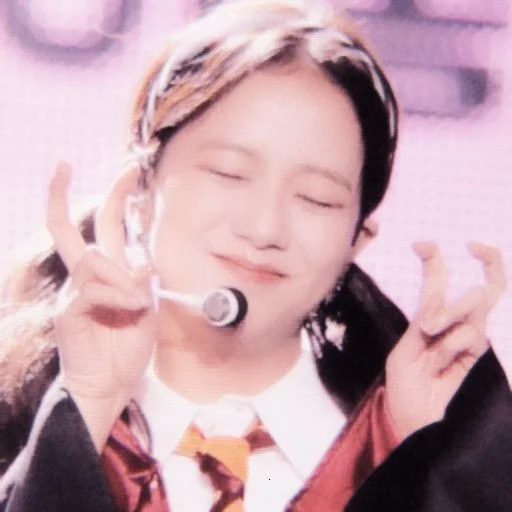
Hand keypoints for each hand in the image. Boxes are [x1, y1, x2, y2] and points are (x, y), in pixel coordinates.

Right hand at [48, 162, 153, 448]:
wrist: (110, 384)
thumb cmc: (127, 347)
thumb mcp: (147, 310)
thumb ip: (144, 283)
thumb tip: (142, 261)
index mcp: (109, 273)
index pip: (105, 227)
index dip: (116, 198)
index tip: (129, 172)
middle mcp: (87, 277)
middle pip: (68, 229)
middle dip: (71, 195)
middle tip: (72, 165)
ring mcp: (74, 293)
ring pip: (94, 259)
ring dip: (123, 279)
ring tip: (137, 306)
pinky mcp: (69, 312)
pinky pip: (92, 290)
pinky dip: (118, 298)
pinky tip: (131, 311)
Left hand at [385, 241, 506, 439]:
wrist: (417, 424)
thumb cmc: (406, 390)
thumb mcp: (405, 351)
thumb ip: (424, 324)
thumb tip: (440, 305)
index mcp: (431, 322)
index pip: (439, 283)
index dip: (435, 261)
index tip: (421, 244)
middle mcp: (456, 327)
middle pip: (476, 292)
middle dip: (450, 303)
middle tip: (427, 327)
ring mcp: (473, 341)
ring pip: (475, 306)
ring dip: (449, 317)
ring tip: (431, 341)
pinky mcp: (483, 356)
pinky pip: (472, 334)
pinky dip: (452, 344)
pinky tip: (441, 365)